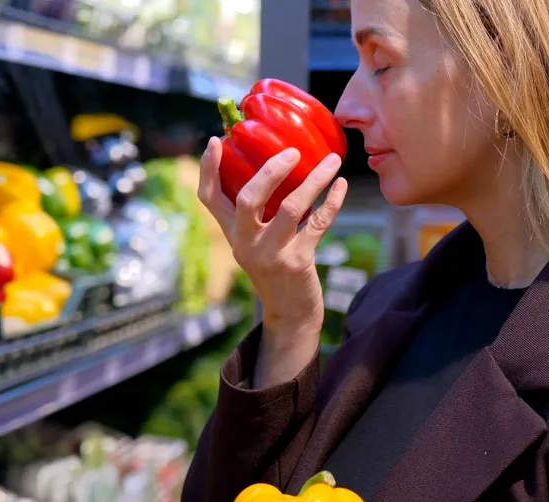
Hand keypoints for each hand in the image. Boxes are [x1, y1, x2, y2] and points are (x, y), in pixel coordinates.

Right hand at [197, 136, 347, 337]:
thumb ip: (258, 214)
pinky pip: (318, 224)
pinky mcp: (298, 262)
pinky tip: (340, 185)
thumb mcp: (257, 243)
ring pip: (290, 208)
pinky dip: (332, 201)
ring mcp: (271, 254)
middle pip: (247, 198)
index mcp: (232, 234)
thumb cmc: (276, 269)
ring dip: (315, 180)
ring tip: (332, 160)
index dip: (208, 168)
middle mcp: (246, 243)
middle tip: (293, 151)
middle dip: (270, 170)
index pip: (208, 198)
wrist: (290, 315)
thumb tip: (276, 166)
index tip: (215, 140)